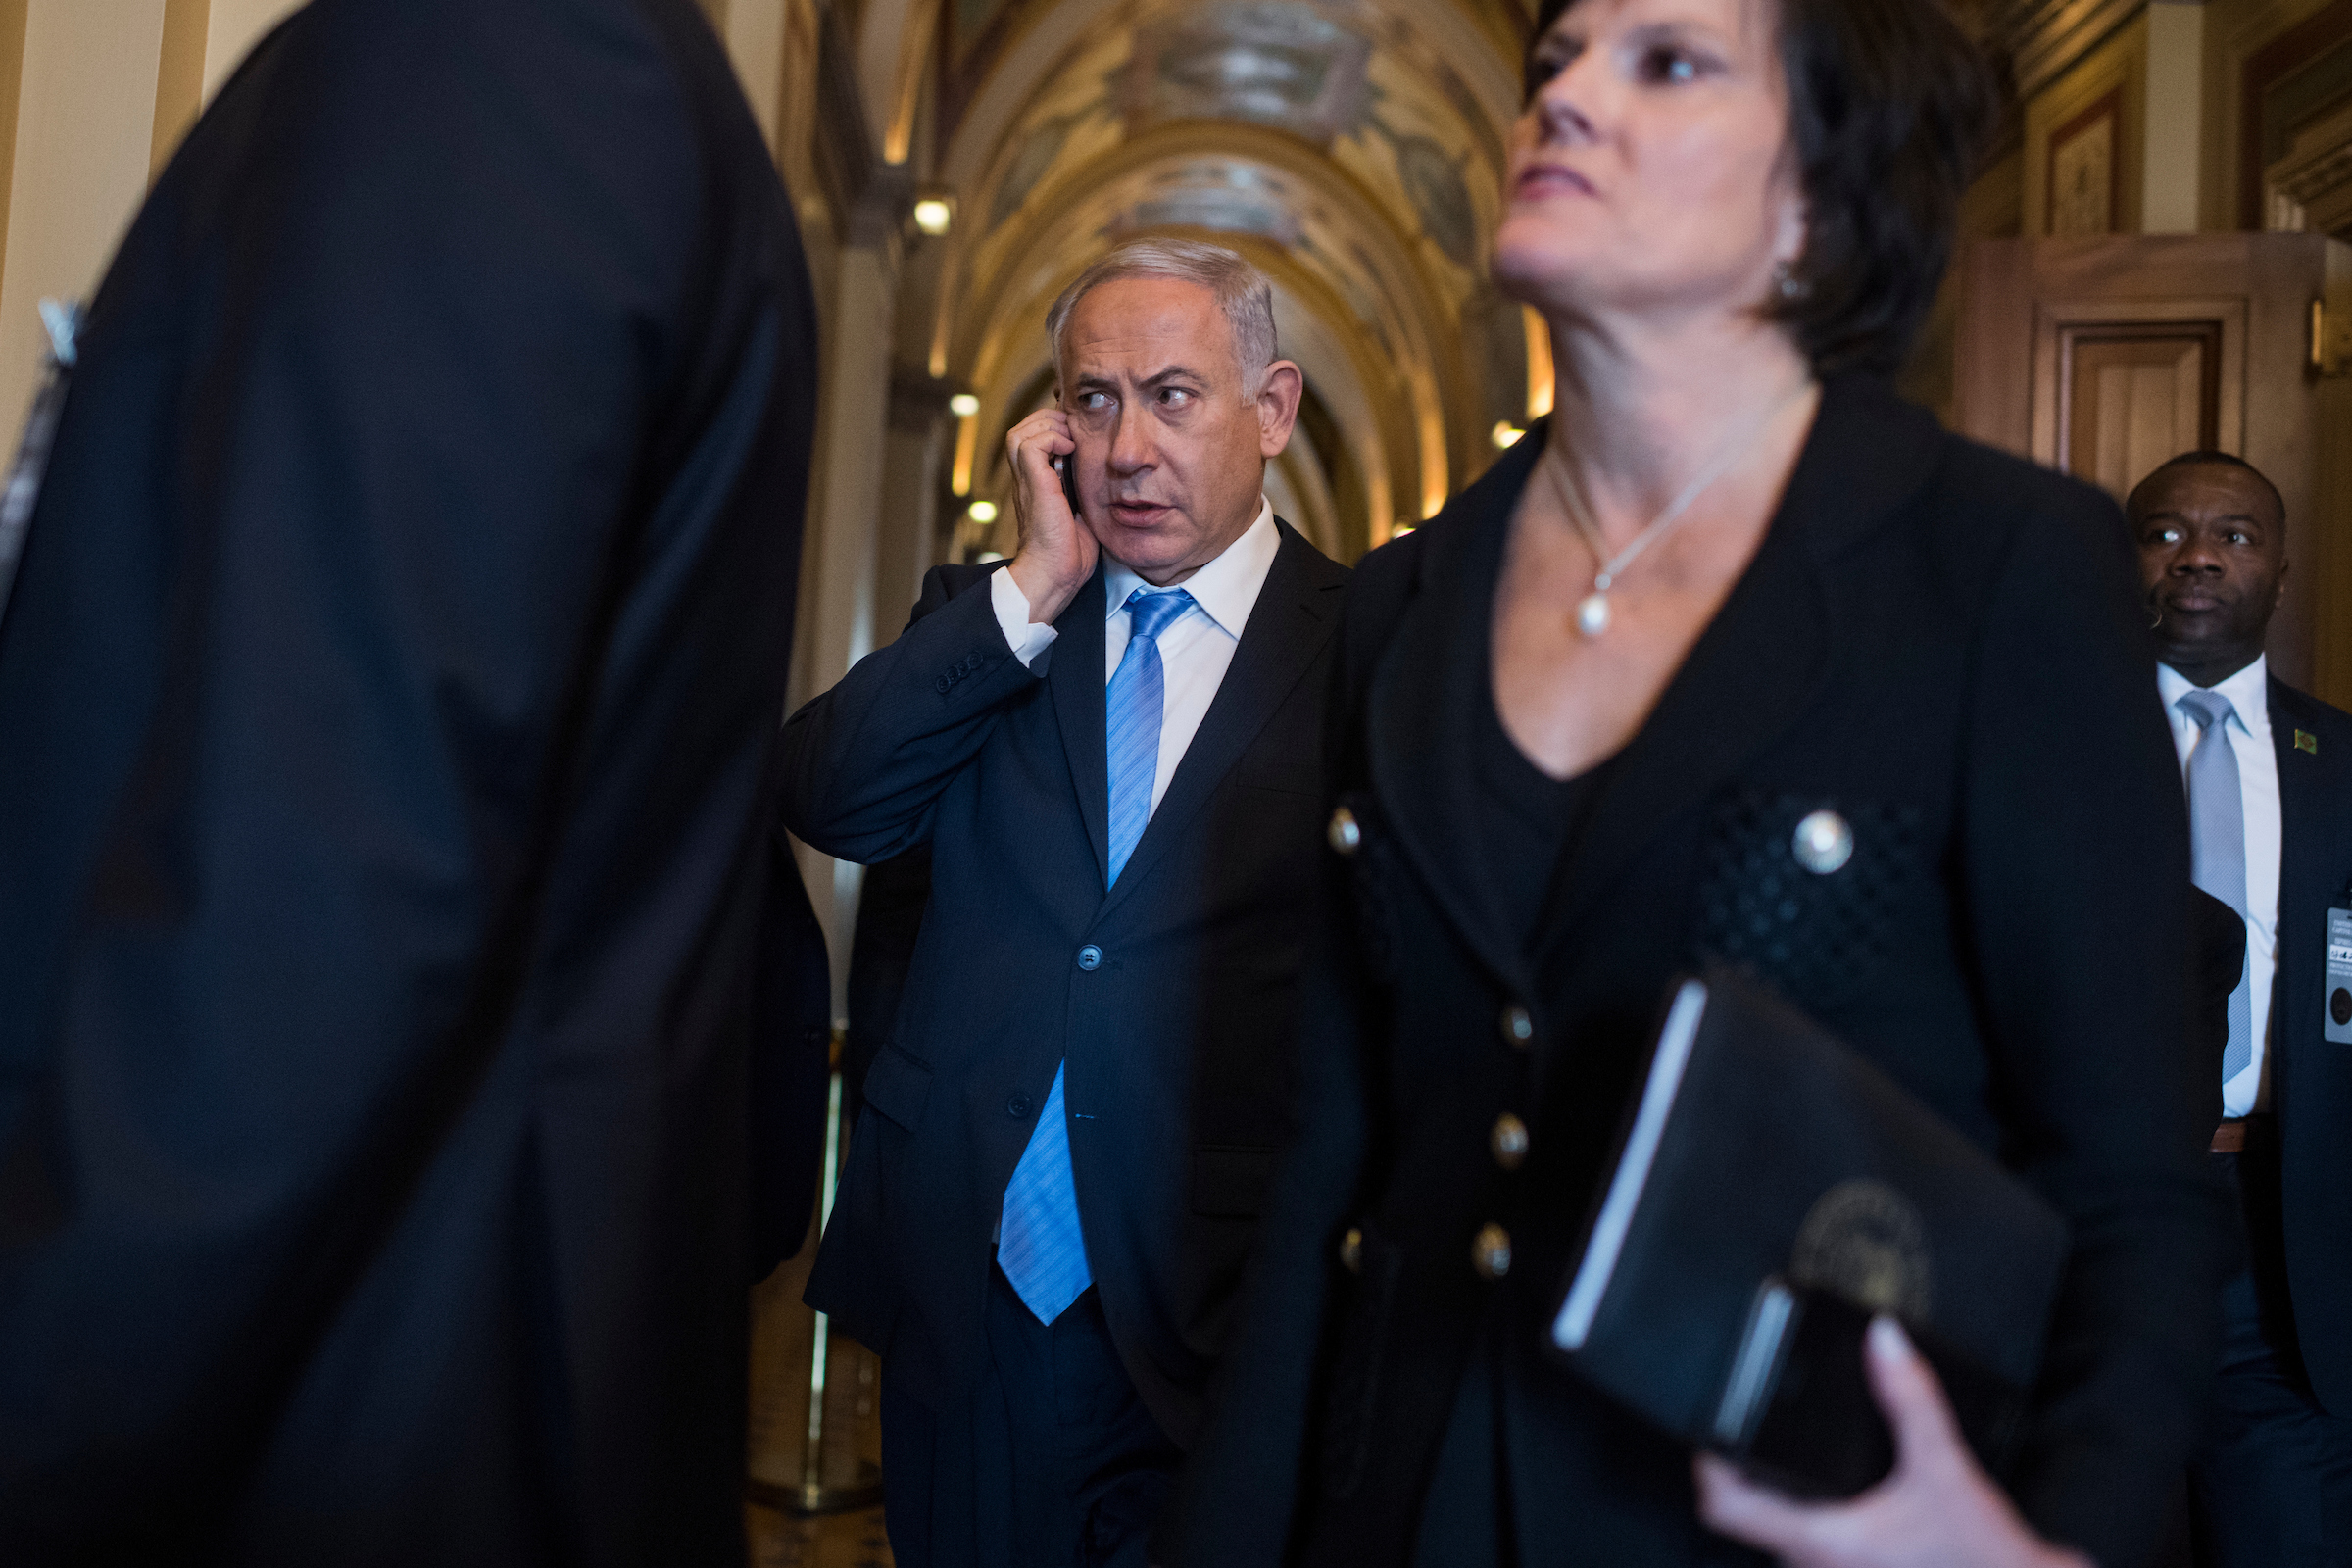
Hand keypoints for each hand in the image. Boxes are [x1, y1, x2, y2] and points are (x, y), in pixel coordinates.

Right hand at [1004, 408, 1095, 625]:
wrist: (1056, 574)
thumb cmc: (1070, 553)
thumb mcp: (1082, 512)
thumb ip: (1084, 491)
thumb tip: (1108, 477)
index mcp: (1036, 484)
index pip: (1033, 439)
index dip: (1053, 429)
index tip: (1078, 437)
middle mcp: (1027, 479)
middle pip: (1022, 430)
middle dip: (1049, 422)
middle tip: (1074, 434)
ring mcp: (1027, 481)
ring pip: (1021, 432)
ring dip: (1048, 427)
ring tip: (1071, 441)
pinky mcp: (1034, 484)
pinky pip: (1032, 444)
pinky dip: (1052, 438)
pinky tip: (1071, 450)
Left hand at [1694, 1318, 2092, 1567]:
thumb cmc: (1985, 1559)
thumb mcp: (1945, 1471)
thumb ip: (1911, 1401)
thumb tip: (1885, 1339)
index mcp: (1820, 1543)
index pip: (1724, 1507)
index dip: (1709, 1461)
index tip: (1712, 1423)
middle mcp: (1814, 1566)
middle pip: (1747, 1512)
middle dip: (1747, 1464)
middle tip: (1755, 1415)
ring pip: (1780, 1529)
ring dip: (1783, 1488)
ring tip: (1792, 1441)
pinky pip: (1813, 1539)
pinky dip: (1814, 1506)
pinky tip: (1839, 1480)